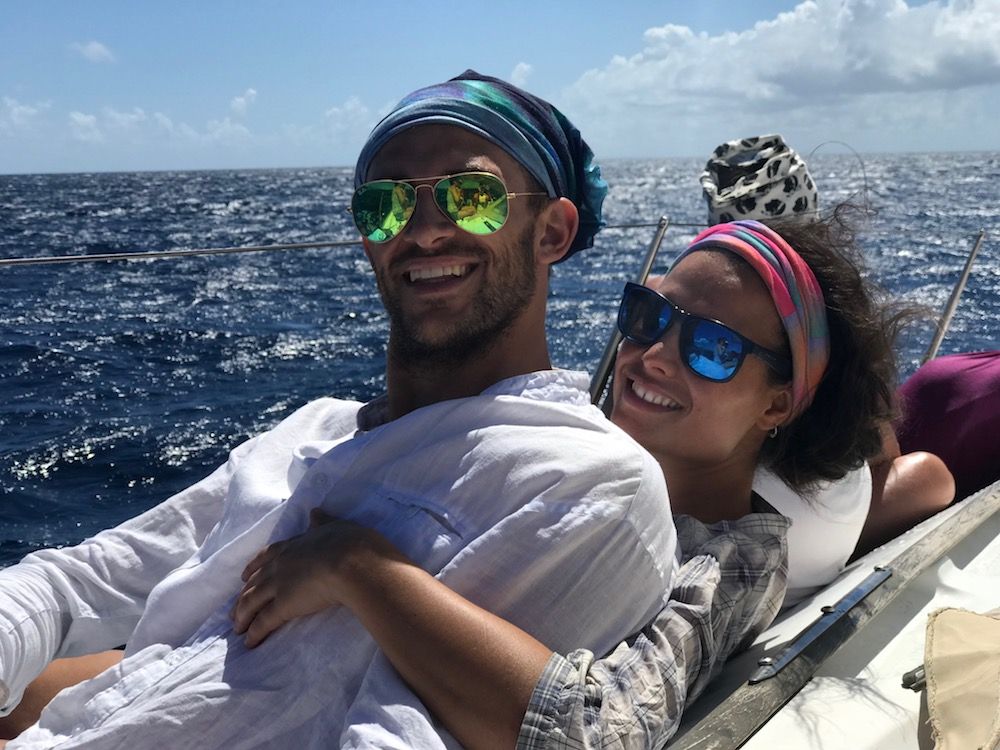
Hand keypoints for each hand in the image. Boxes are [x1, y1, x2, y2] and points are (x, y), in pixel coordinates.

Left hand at [230, 509, 381, 647]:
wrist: (352, 562)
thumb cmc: (349, 543)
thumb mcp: (335, 526)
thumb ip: (322, 521)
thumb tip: (314, 511)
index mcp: (292, 546)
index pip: (266, 557)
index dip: (253, 568)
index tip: (243, 577)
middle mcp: (279, 565)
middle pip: (253, 583)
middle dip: (242, 597)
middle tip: (235, 610)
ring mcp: (278, 585)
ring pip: (251, 602)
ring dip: (242, 616)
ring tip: (237, 629)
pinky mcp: (283, 606)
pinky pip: (263, 621)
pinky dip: (254, 632)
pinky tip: (250, 642)